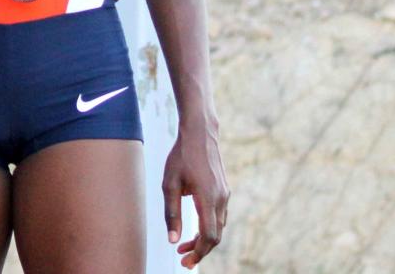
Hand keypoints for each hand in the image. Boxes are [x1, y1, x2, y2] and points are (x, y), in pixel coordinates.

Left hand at [163, 121, 228, 267]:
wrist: (200, 133)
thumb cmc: (181, 156)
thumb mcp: (169, 184)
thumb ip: (172, 213)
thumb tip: (173, 240)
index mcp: (208, 198)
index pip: (209, 236)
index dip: (198, 252)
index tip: (185, 261)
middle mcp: (221, 199)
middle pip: (215, 235)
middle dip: (200, 250)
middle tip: (182, 257)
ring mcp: (224, 194)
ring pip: (218, 227)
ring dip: (203, 239)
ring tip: (184, 244)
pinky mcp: (224, 190)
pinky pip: (219, 216)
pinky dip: (208, 227)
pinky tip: (193, 227)